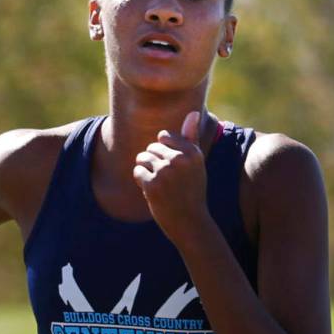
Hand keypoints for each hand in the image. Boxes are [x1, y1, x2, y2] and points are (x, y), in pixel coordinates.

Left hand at [133, 111, 210, 244]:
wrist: (189, 221)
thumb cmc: (192, 190)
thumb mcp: (196, 163)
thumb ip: (191, 137)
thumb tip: (192, 112)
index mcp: (192, 152)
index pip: (163, 136)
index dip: (163, 151)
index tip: (173, 166)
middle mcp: (180, 159)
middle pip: (151, 147)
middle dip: (154, 162)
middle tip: (167, 180)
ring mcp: (165, 171)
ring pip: (142, 158)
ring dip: (146, 171)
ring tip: (159, 184)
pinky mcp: (152, 184)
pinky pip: (137, 172)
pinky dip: (142, 182)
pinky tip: (154, 193)